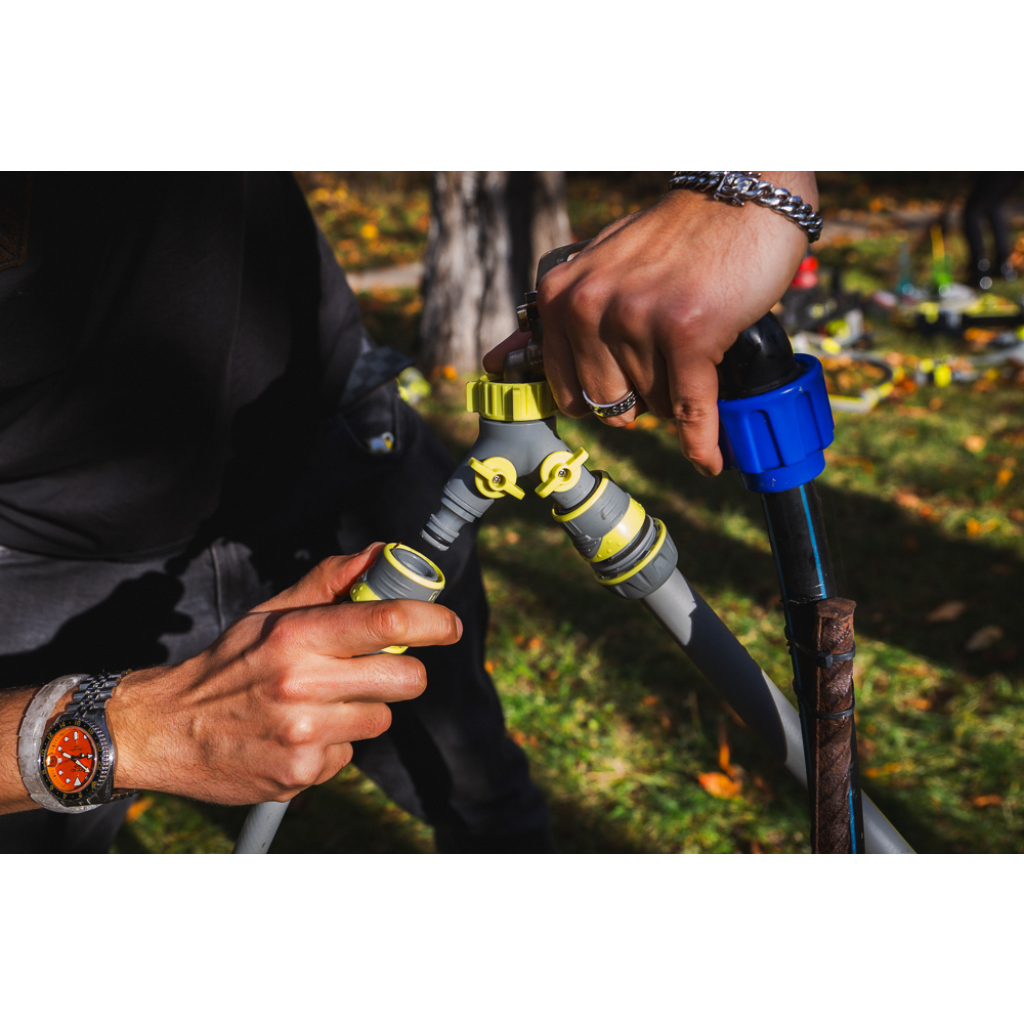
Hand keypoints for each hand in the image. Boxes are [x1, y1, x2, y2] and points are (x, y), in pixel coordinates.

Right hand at [107, 544, 461, 804]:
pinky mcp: (301, 774)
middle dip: (402, 671)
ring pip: (381, 719)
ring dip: (363, 710)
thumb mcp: (271, 612)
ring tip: (319, 704)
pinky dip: (333, 744)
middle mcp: (302, 685)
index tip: (449, 625)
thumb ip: (330, 581)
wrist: (166, 730)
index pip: (388, 622)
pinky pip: (349, 754)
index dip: (433, 621)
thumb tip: (383, 554)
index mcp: (297, 636)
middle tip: (374, 667)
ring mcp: (303, 735)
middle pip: (406, 678)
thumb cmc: (228, 663)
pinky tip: (299, 734)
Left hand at [483, 173, 815, 475]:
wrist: (742, 198)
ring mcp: (637, 319)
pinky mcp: (686, 332)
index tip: (627, 378)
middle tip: (668, 354)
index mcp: (560, 297)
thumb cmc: (672, 242)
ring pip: (654, 405)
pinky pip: (689, 409)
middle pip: (612, 404)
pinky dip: (702, 441)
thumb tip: (492, 364)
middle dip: (642, 395)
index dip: (602, 395)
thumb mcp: (596, 271)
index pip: (568, 392)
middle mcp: (590, 308)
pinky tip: (708, 457)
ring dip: (677, 393)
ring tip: (693, 345)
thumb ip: (550, 320)